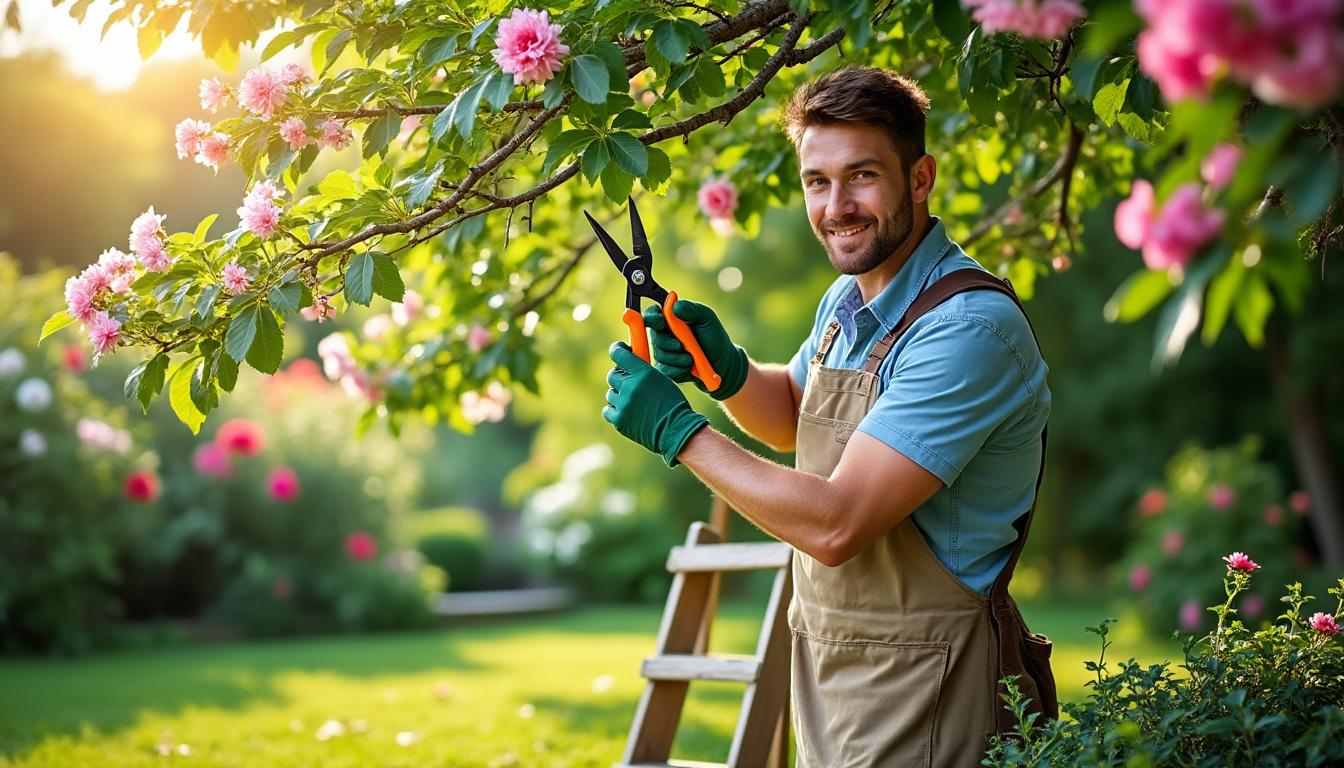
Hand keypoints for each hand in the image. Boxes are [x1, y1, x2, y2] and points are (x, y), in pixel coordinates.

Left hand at [603, 342, 709, 466]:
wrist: (676, 430)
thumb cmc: (672, 404)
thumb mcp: (661, 380)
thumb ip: (643, 371)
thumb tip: (628, 363)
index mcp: (643, 373)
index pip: (618, 354)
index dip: (617, 350)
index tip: (619, 350)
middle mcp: (630, 386)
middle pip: (613, 375)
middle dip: (621, 377)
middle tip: (629, 383)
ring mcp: (623, 404)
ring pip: (611, 393)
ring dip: (619, 396)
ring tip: (634, 403)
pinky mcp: (619, 420)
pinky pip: (608, 410)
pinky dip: (615, 410)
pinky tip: (627, 412)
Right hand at [642, 299, 747, 399]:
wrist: (723, 363)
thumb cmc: (714, 337)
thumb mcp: (707, 318)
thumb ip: (691, 309)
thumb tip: (674, 304)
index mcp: (671, 319)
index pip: (652, 314)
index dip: (652, 318)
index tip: (661, 322)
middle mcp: (664, 334)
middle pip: (654, 337)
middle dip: (667, 343)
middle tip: (681, 346)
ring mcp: (664, 352)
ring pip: (660, 355)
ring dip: (676, 358)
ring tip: (691, 359)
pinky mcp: (667, 369)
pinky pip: (665, 370)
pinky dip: (678, 369)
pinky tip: (689, 368)